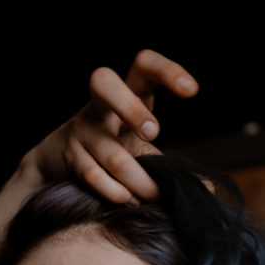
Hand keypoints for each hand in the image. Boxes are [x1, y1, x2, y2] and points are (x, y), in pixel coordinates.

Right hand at [26, 49, 197, 204]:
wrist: (56, 164)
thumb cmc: (111, 152)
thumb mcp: (140, 150)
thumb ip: (168, 165)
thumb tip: (208, 188)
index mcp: (125, 93)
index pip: (143, 65)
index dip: (167, 71)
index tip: (192, 91)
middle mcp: (98, 106)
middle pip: (104, 83)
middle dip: (130, 108)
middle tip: (153, 133)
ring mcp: (80, 129)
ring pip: (112, 153)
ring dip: (139, 180)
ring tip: (152, 195)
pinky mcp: (69, 157)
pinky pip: (94, 176)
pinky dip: (116, 192)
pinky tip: (127, 200)